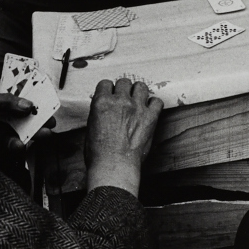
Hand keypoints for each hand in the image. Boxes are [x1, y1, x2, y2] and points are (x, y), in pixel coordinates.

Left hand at [0, 79, 56, 152]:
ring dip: (34, 131)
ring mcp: (1, 124)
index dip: (34, 90)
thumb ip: (6, 102)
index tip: (47, 94)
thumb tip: (28, 104)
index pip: (20, 87)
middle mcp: (2, 108)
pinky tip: (19, 145)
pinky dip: (17, 144)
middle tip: (50, 119)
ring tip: (44, 134)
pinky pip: (12, 141)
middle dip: (38, 114)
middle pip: (25, 109)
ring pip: (22, 127)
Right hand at [84, 78, 163, 196]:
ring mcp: (137, 108)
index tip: (111, 94)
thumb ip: (99, 113)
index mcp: (102, 102)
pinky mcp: (151, 117)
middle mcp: (120, 101)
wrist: (114, 166)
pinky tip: (150, 110)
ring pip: (141, 86)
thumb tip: (104, 109)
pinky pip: (157, 101)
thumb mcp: (91, 127)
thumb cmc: (100, 154)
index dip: (109, 90)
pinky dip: (154, 104)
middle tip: (125, 98)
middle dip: (124, 89)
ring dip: (139, 92)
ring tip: (138, 100)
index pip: (106, 83)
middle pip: (124, 82)